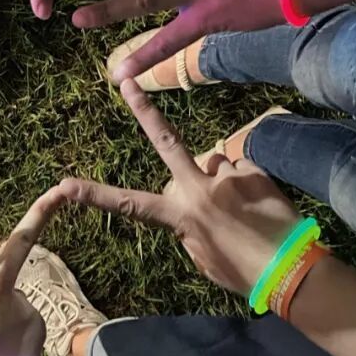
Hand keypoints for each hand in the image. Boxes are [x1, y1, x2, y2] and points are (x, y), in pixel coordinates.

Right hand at [59, 79, 298, 291]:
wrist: (291, 269)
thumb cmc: (242, 273)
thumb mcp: (202, 258)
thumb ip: (188, 227)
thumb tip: (191, 203)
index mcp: (180, 217)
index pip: (128, 204)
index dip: (93, 195)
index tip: (64, 185)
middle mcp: (199, 189)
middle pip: (166, 142)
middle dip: (143, 111)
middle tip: (125, 82)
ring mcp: (227, 176)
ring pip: (214, 165)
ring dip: (221, 180)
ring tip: (242, 208)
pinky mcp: (253, 170)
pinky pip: (240, 168)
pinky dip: (245, 182)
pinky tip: (257, 204)